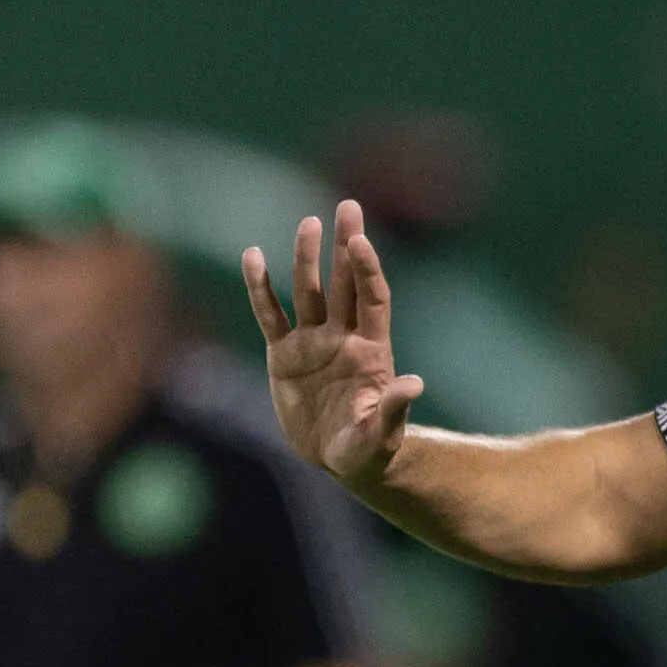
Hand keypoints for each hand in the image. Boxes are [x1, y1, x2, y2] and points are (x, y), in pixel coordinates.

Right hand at [242, 199, 426, 487]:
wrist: (341, 459)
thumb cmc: (369, 449)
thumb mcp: (382, 433)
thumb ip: (394, 407)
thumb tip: (414, 384)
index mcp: (371, 350)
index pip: (372, 299)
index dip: (367, 270)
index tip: (360, 242)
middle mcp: (343, 337)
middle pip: (345, 282)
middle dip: (346, 246)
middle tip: (348, 207)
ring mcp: (313, 342)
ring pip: (308, 291)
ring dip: (307, 259)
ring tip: (308, 223)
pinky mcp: (285, 355)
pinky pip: (270, 315)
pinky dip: (260, 288)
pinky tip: (252, 256)